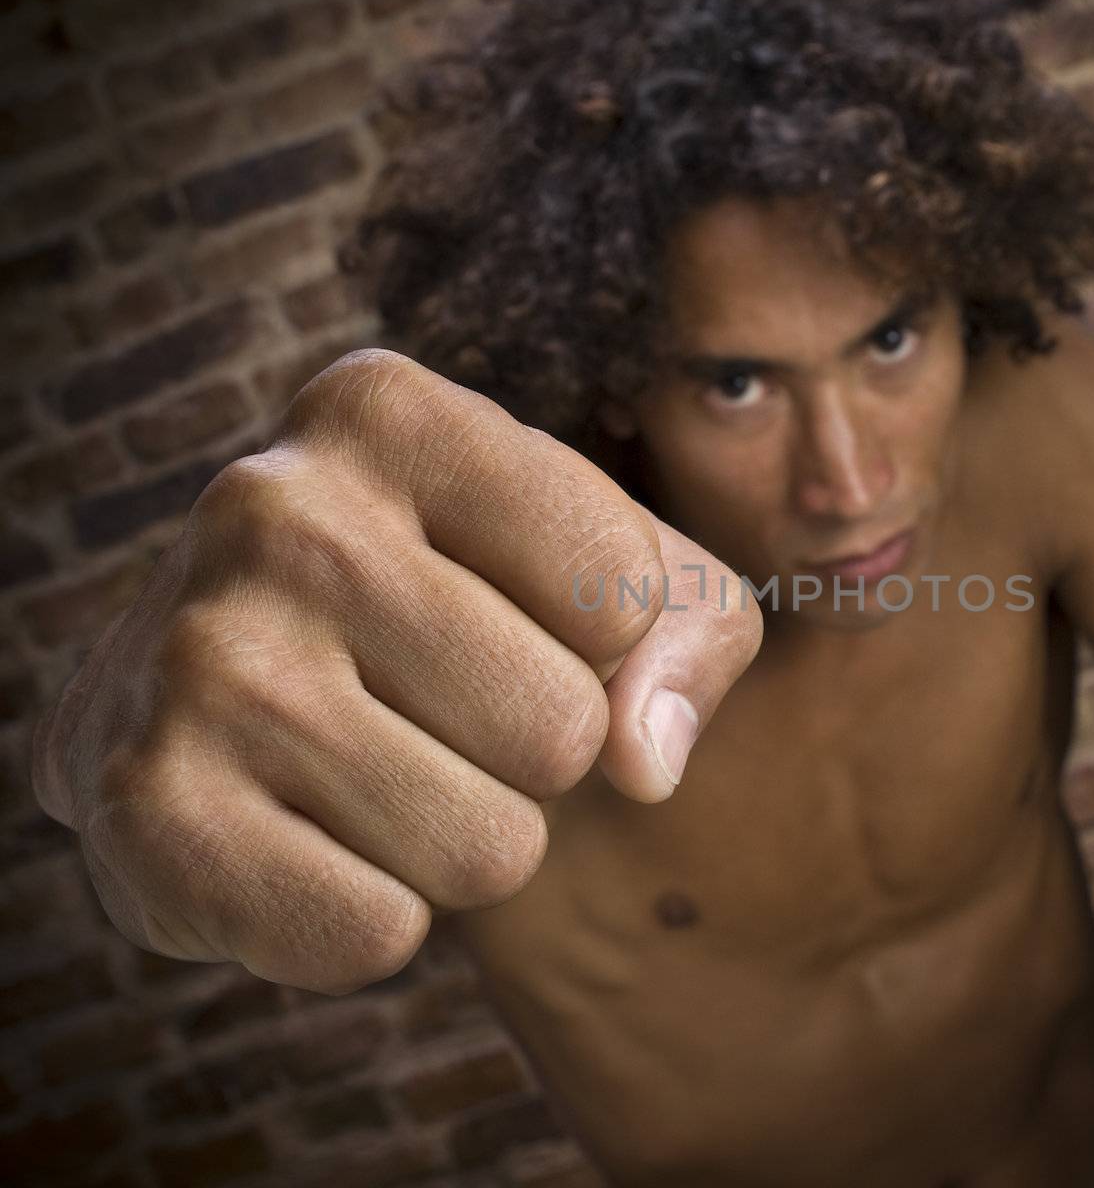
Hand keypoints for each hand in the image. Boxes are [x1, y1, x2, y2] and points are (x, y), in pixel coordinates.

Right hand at [30, 350, 761, 994]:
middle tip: (443, 712)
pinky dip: (371, 920)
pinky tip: (304, 837)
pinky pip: (374, 935)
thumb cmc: (461, 604)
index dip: (606, 640)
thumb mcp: (607, 567)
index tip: (523, 615)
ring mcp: (196, 658)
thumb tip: (645, 761)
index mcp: (387, 411)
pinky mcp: (144, 811)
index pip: (624, 590)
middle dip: (536, 755)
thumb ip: (695, 630)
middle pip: (563, 732)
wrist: (217, 686)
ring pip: (487, 851)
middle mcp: (271, 508)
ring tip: (375, 769)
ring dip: (462, 841)